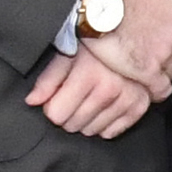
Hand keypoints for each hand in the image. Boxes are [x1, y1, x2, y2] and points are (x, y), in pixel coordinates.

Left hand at [27, 49, 151, 137]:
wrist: (134, 38)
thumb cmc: (97, 46)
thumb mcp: (67, 54)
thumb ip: (48, 79)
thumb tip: (32, 101)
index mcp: (89, 74)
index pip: (56, 114)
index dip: (52, 107)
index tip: (58, 97)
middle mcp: (109, 89)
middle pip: (73, 125)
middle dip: (69, 114)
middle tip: (75, 97)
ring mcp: (127, 99)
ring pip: (91, 131)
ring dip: (86, 120)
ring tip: (90, 100)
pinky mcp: (139, 107)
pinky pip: (111, 133)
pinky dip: (105, 124)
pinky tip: (104, 107)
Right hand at [83, 0, 171, 93]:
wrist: (94, 8)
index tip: (164, 42)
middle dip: (170, 57)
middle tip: (152, 57)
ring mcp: (163, 56)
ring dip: (163, 74)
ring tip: (147, 72)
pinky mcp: (147, 72)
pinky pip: (162, 90)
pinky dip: (157, 92)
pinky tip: (148, 89)